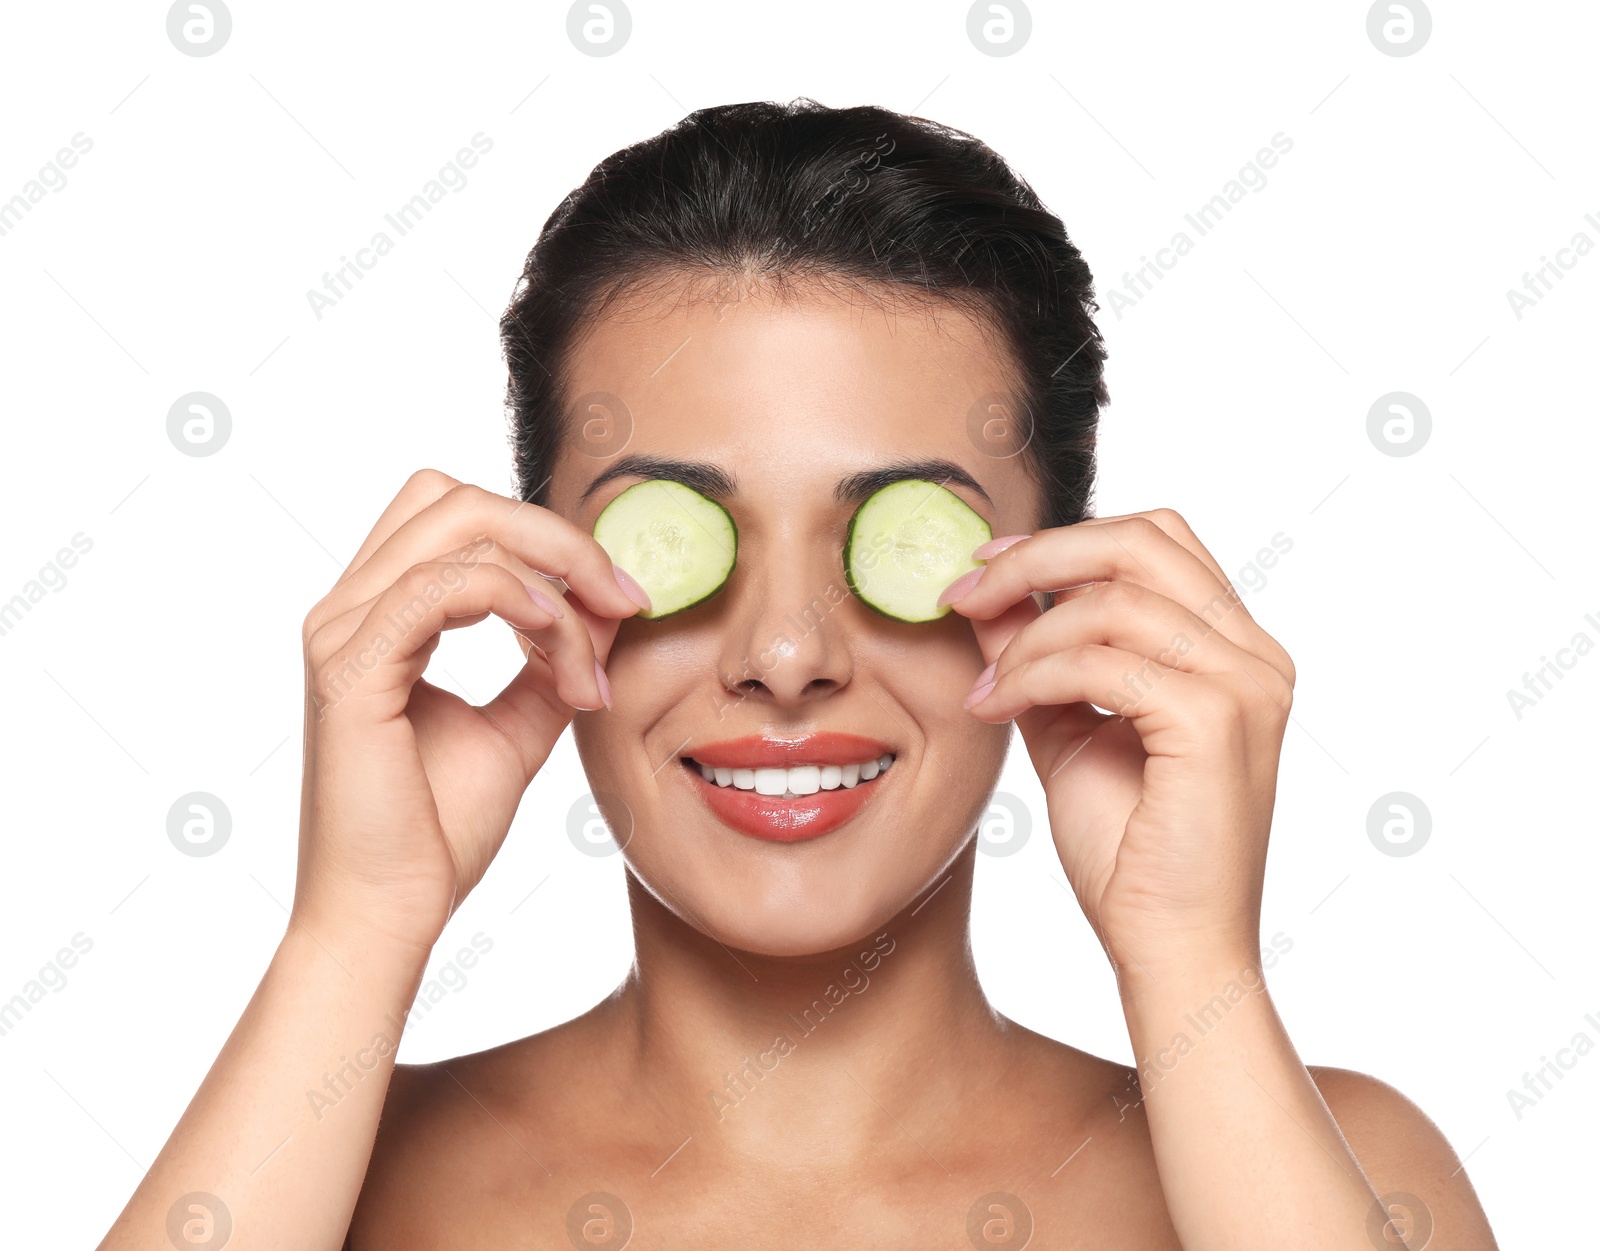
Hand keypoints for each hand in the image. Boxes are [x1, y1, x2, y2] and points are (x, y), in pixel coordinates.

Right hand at [292, 470, 649, 953]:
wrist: (388, 918)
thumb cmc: (435, 833)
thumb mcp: (518, 728)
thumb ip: (554, 662)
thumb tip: (609, 609)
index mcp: (377, 616)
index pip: (458, 517)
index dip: (547, 537)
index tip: (623, 596)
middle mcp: (348, 610)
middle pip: (455, 498)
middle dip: (556, 535)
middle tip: (625, 597)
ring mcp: (340, 633)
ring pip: (457, 528)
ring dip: (553, 577)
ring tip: (595, 654)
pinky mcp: (348, 671)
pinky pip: (441, 586)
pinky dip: (517, 599)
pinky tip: (560, 642)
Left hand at [941, 510, 1296, 973]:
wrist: (1171, 951)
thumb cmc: (1130, 854)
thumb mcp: (1069, 729)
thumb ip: (1039, 655)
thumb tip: (988, 591)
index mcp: (1236, 650)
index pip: (1155, 540)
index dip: (1063, 538)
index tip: (984, 565)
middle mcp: (1255, 656)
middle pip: (1140, 541)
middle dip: (1037, 556)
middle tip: (964, 593)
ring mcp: (1245, 685)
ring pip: (1111, 601)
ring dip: (1024, 637)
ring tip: (983, 689)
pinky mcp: (1215, 721)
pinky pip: (1099, 661)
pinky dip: (1031, 675)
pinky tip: (994, 709)